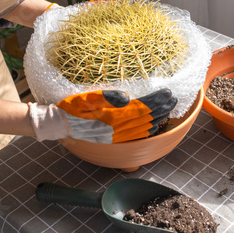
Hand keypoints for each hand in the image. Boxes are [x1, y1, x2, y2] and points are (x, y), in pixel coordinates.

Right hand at [29, 89, 176, 142]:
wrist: (60, 124)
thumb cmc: (72, 107)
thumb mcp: (88, 96)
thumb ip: (108, 96)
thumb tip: (127, 97)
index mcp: (113, 114)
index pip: (142, 106)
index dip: (157, 100)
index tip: (168, 93)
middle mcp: (117, 127)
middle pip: (146, 118)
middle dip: (162, 108)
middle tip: (174, 100)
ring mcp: (116, 135)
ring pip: (144, 128)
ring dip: (158, 119)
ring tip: (169, 110)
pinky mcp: (112, 139)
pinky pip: (135, 137)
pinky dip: (148, 131)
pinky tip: (154, 126)